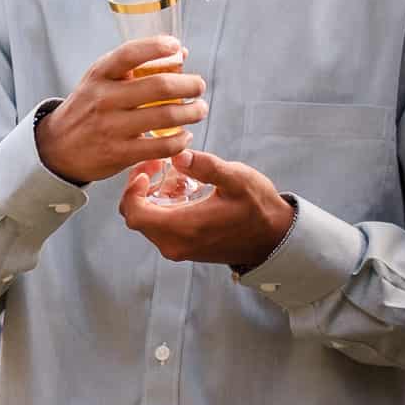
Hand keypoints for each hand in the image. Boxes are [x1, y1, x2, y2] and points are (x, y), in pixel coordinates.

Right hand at [33, 36, 205, 185]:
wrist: (56, 148)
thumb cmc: (87, 109)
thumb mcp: (101, 81)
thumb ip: (136, 66)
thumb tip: (180, 54)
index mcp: (99, 76)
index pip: (129, 54)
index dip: (157, 47)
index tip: (176, 46)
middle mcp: (104, 99)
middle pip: (158, 87)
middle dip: (189, 85)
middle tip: (199, 86)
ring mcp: (111, 127)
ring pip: (165, 117)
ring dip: (191, 112)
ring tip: (199, 110)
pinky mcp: (118, 153)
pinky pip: (160, 146)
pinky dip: (179, 141)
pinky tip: (184, 136)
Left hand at [120, 149, 294, 266]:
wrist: (272, 238)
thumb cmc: (257, 208)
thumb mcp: (236, 179)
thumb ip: (206, 166)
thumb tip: (177, 155)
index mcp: (182, 228)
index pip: (134, 213)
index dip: (132, 189)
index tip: (146, 170)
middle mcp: (174, 244)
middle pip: (135, 217)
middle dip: (140, 189)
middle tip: (157, 165)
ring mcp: (177, 249)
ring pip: (146, 222)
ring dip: (152, 197)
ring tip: (174, 175)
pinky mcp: (183, 248)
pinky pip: (159, 228)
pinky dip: (161, 207)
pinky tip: (182, 190)